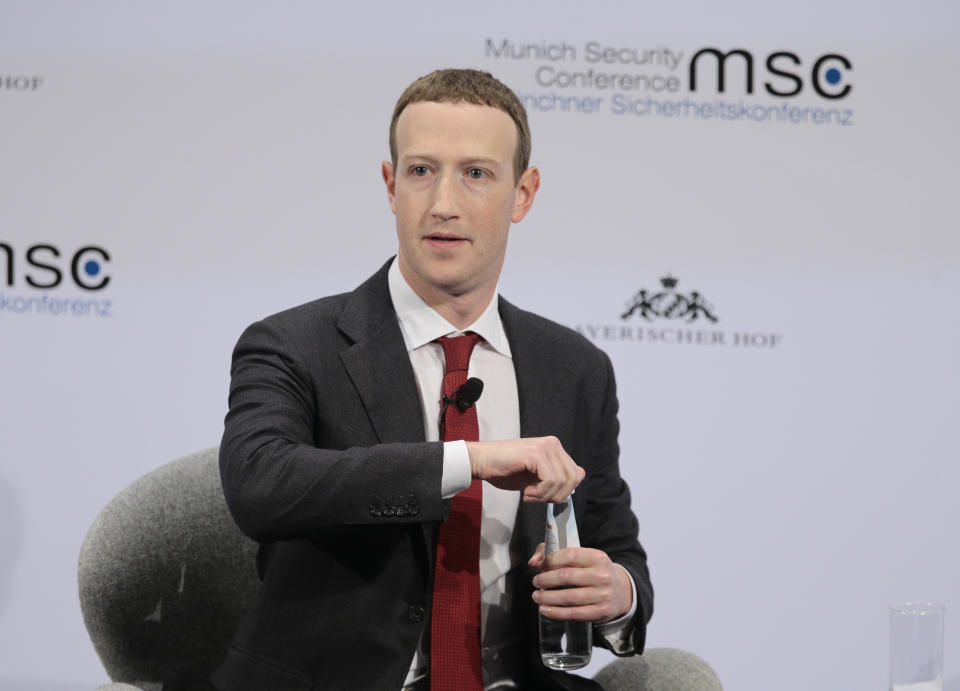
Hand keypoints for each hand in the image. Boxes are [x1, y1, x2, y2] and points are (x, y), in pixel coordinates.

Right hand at [466, 437, 583, 501]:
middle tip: (536, 498)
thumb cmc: (505, 470)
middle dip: (556, 496)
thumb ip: (555, 478)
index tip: (545, 496)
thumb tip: (574, 485)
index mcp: (555, 448)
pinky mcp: (536, 453)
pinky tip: (526, 492)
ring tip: (529, 494)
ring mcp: (546, 446)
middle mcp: (553, 444)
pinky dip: (539, 492)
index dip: (564, 492)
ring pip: (562, 481)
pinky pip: (550, 480)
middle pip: (573, 479)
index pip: (577, 474)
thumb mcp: (536, 477)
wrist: (482, 461)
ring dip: (545, 495)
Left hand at [528, 543, 632, 623]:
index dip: (551, 560)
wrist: (621, 592)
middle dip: (546, 579)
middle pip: (567, 576)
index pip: (570, 555)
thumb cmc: (594, 572)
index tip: (540, 566)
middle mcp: (602, 575)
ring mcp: (603, 595)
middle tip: (536, 581)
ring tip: (537, 596)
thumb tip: (534, 562)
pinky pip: (574, 614)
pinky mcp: (600, 612)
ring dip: (547, 597)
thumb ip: (555, 554)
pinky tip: (545, 609)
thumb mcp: (583, 558)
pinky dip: (556, 612)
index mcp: (598, 557)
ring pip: (569, 597)